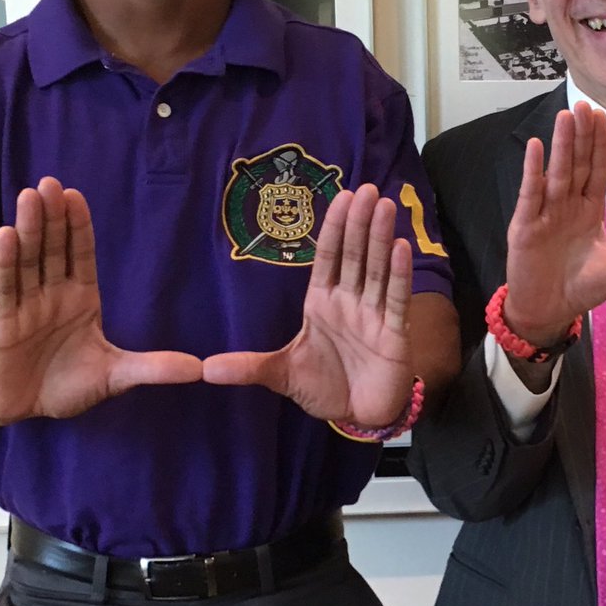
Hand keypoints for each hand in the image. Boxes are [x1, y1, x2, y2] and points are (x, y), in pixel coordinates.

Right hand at [0, 177, 202, 424]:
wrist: (20, 409)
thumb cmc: (65, 386)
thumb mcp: (115, 376)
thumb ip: (153, 368)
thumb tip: (197, 369)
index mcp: (79, 297)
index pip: (80, 254)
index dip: (78, 226)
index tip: (75, 196)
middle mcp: (52, 294)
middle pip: (53, 247)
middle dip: (52, 217)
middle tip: (51, 183)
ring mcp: (25, 305)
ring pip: (28, 259)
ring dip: (29, 228)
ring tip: (30, 196)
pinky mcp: (1, 322)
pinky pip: (4, 287)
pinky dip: (5, 261)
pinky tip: (6, 235)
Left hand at [201, 184, 413, 427]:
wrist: (358, 416)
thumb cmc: (325, 386)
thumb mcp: (282, 374)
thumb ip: (248, 367)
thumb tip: (205, 369)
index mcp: (323, 302)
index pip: (328, 258)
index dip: (334, 228)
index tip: (342, 197)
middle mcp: (350, 302)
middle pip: (355, 256)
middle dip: (360, 223)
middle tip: (368, 189)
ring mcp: (374, 315)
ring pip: (377, 270)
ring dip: (381, 238)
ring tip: (385, 206)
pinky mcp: (395, 334)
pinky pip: (396, 299)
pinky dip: (399, 274)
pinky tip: (401, 247)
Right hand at [503, 102, 605, 345]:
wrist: (549, 311)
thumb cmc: (581, 288)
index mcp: (589, 211)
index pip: (597, 170)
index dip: (601, 144)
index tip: (604, 117)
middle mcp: (567, 206)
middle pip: (577, 164)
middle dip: (581, 135)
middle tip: (584, 104)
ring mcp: (545, 213)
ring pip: (556, 172)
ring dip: (561, 144)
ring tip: (565, 116)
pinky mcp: (525, 225)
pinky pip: (530, 193)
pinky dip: (533, 170)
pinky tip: (536, 147)